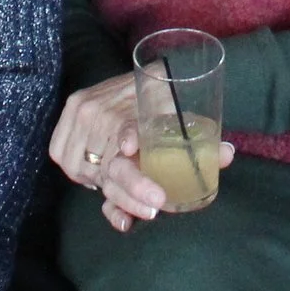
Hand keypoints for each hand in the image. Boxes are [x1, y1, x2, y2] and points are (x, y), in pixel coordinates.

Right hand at [49, 71, 233, 232]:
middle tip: (157, 204)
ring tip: (141, 208)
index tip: (131, 147)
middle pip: (111, 161)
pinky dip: (94, 190)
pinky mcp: (62, 138)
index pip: (124, 123)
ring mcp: (76, 127)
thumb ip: (200, 137)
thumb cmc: (156, 98)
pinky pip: (72, 171)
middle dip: (133, 188)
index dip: (127, 134)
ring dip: (118, 196)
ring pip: (93, 175)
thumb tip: (227, 155)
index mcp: (125, 101)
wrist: (128, 80)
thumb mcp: (178, 110)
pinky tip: (117, 210)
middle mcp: (95, 112)